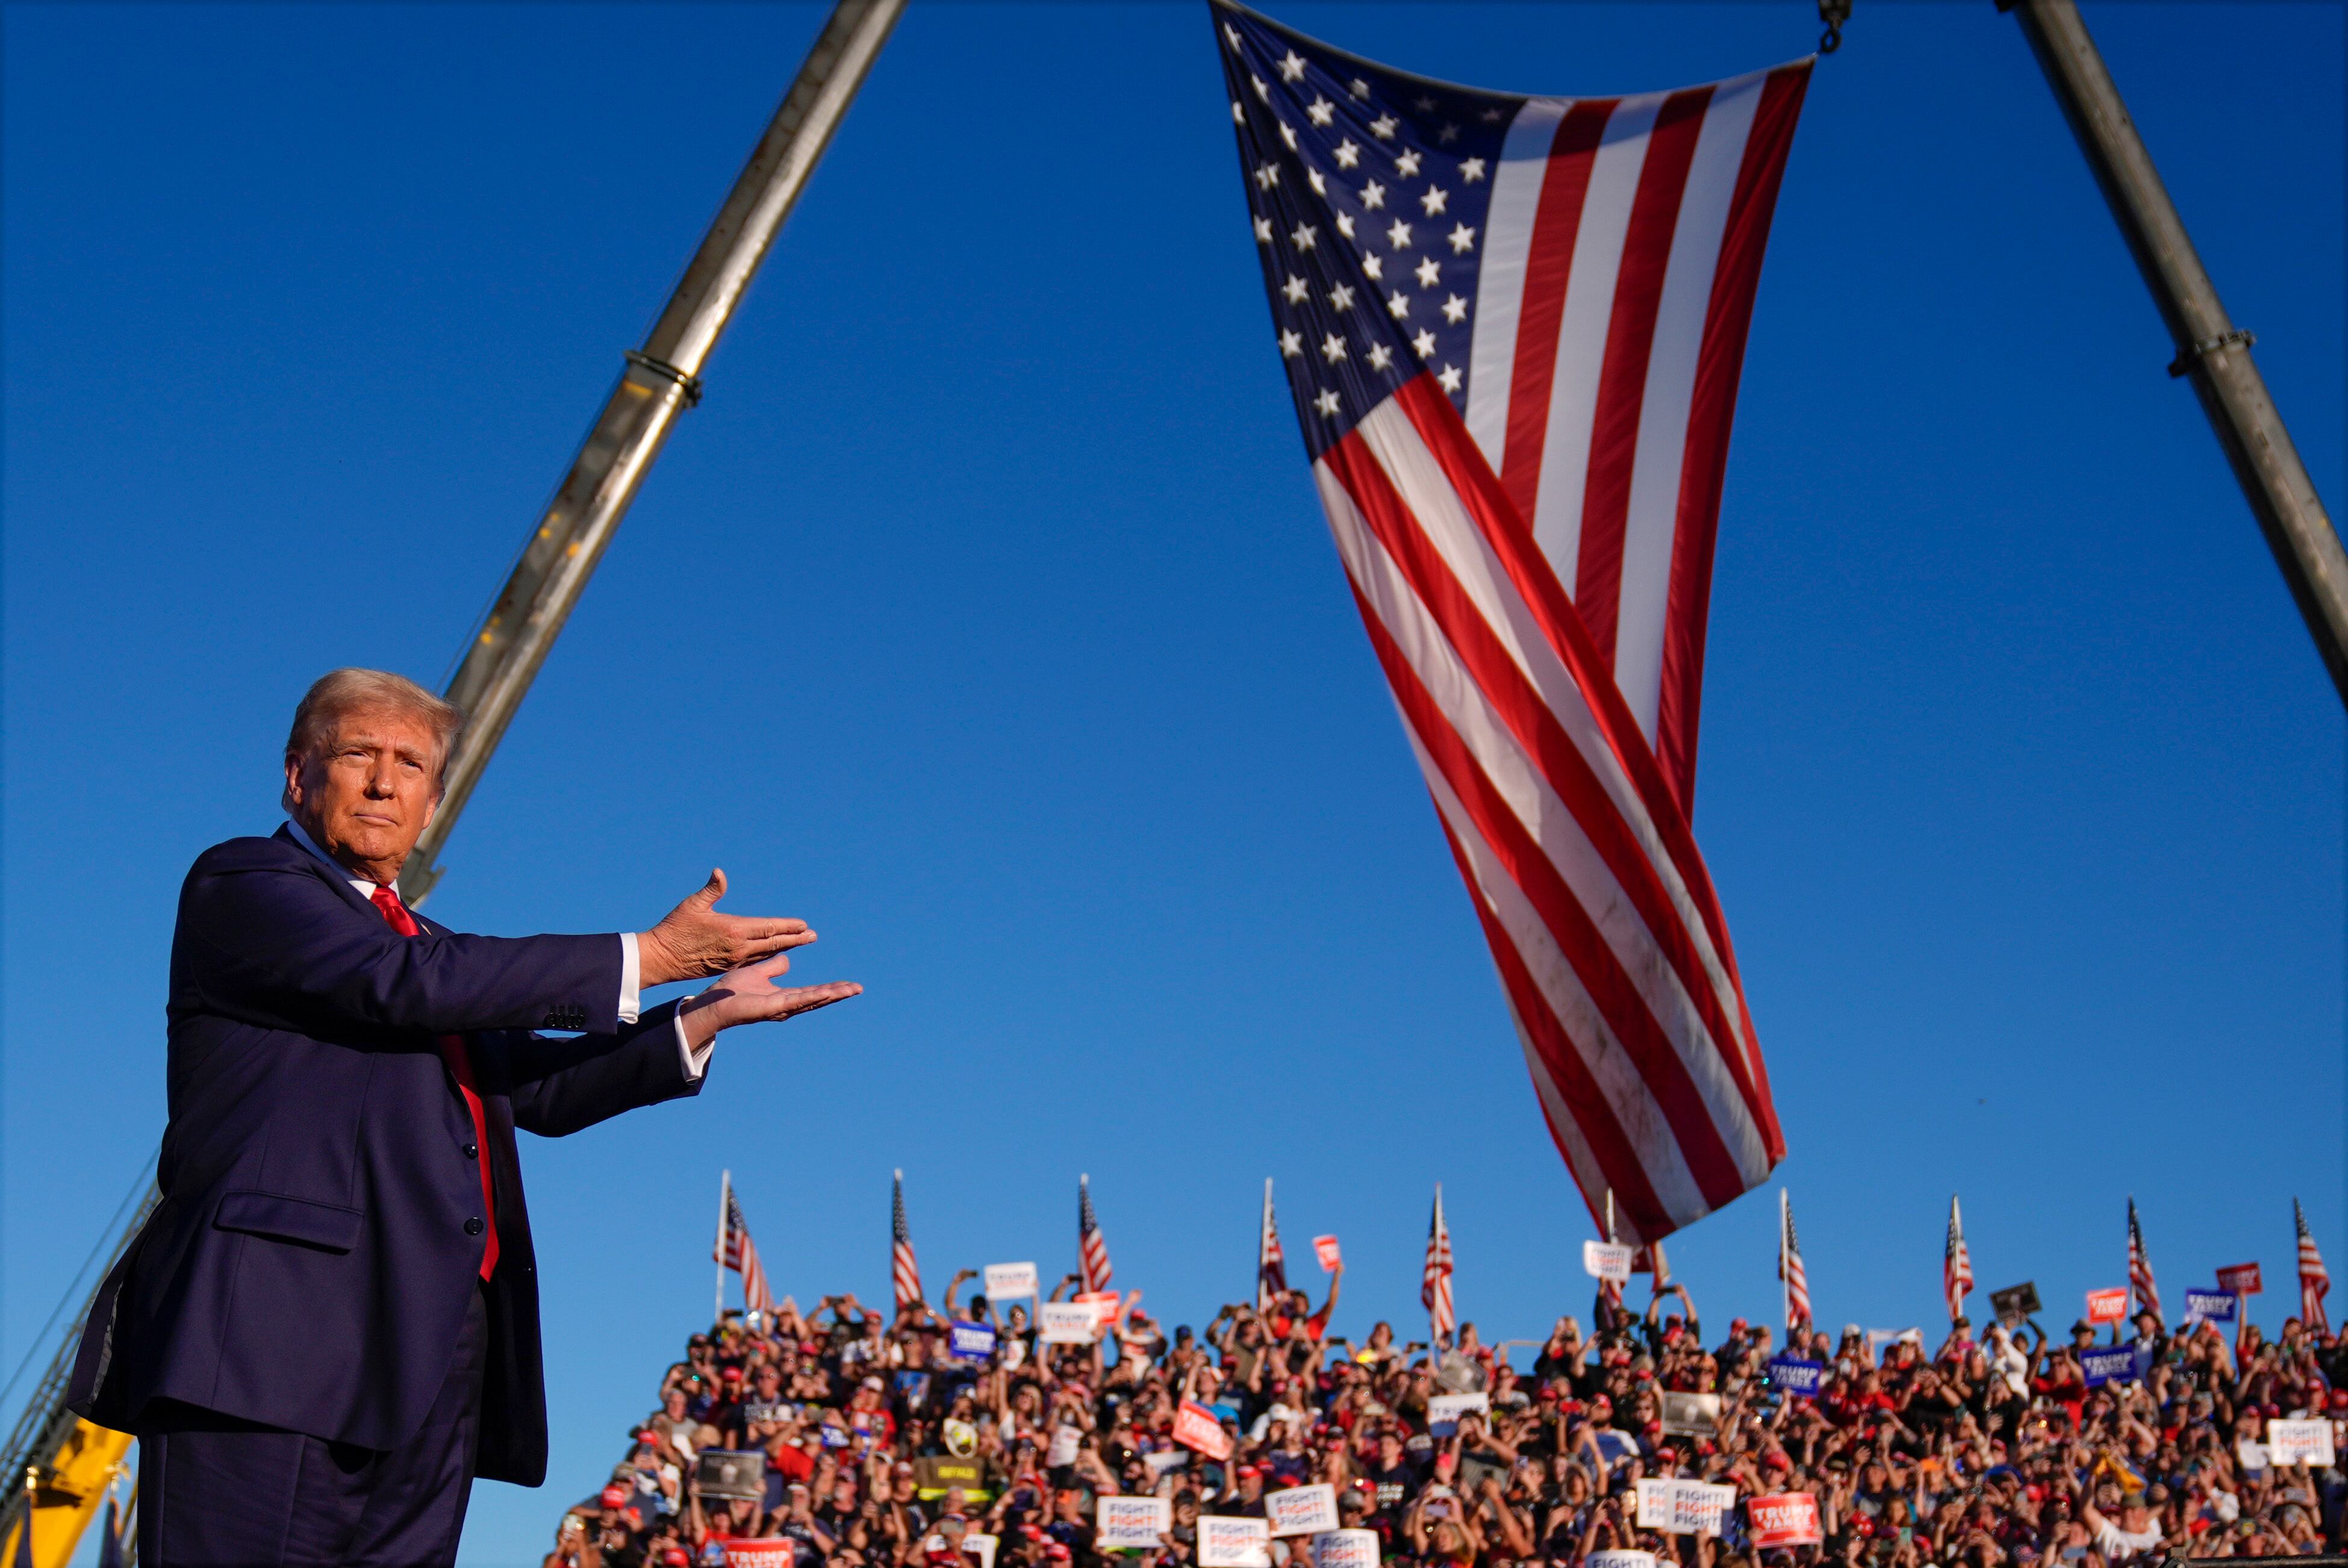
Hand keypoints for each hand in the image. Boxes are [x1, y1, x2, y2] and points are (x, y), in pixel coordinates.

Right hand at [639, 868, 818, 985]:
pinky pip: (753, 961)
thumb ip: (711, 890)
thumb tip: (719, 872)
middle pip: (774, 943)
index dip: (788, 926)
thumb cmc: (674, 928)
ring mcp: (734, 960)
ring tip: (798, 943)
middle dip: (795, 939)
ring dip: (783, 948)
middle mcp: (739, 948)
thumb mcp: (692, 905)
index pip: (769, 927)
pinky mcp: (727, 968)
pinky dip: (767, 956)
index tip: (804, 925)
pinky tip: (773, 953)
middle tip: (813, 936)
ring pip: (765, 953)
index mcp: (734, 930)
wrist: (660, 958)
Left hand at [679, 951, 861, 1048]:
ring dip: (832, 995)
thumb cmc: (732, 991)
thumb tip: (787, 959)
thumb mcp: (758, 972)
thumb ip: (773, 967)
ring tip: (851, 990)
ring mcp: (780, 1008)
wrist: (713, 1003)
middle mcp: (786, 1005)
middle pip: (818, 999)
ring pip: (812, 1000)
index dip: (832, 988)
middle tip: (858, 988)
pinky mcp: (772, 1007)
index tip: (850, 985)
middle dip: (839, 994)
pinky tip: (828, 992)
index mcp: (784, 997)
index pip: (813, 992)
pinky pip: (796, 1000)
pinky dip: (813, 996)